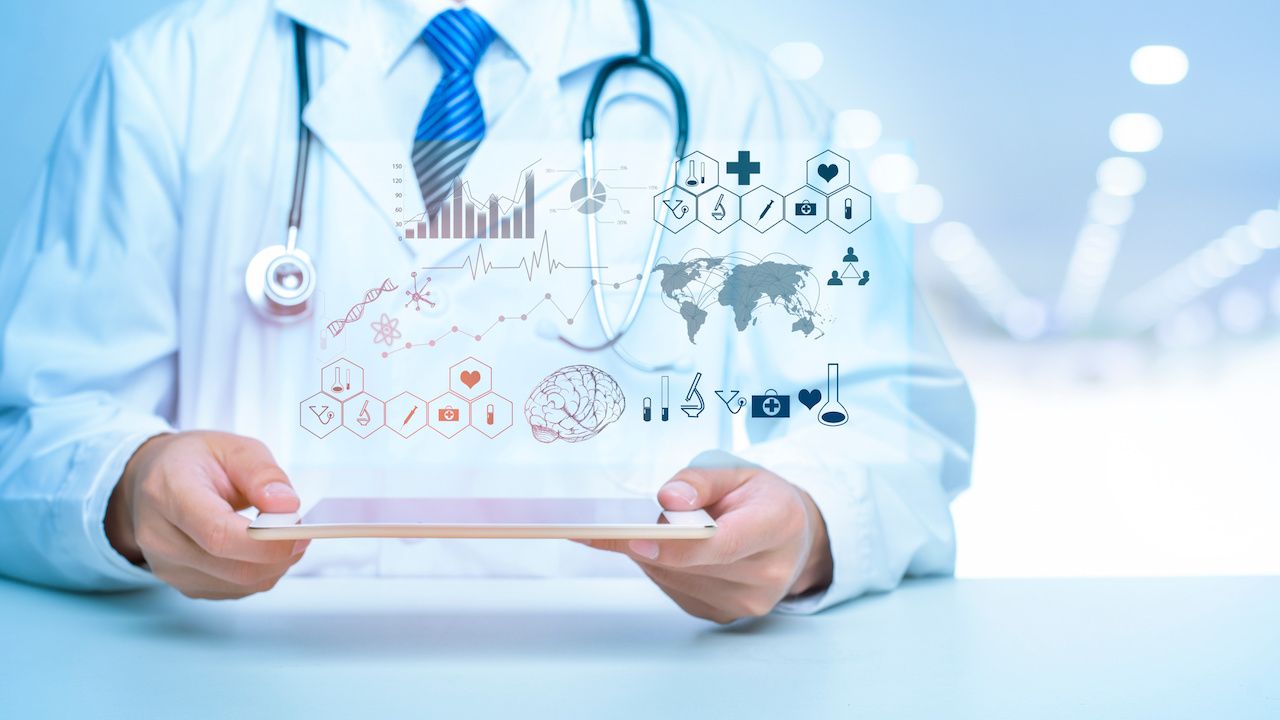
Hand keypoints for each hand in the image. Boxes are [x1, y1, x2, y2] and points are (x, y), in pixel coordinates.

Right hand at [105, 431, 306, 598]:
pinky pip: (235, 590)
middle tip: (301, 531)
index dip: (265, 540)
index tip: (298, 528)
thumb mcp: (233, 447)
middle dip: (279, 553)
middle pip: (232, 567)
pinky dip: (259, 573)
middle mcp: (159, 538)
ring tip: (281, 534)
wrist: (155, 479)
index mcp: (167, 493)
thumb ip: (262, 473)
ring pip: (239, 583)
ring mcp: (168, 567)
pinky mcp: (184, 585)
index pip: (218, 534)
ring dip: (274, 565)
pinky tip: (260, 548)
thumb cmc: (195, 461)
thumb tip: (287, 507)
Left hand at [583, 466, 832, 623]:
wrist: (794, 539)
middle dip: (652, 541)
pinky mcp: (726, 615)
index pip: (722, 543)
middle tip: (619, 521)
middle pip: (692, 563)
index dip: (677, 546)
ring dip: (653, 555)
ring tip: (651, 531)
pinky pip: (676, 591)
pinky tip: (667, 551)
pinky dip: (663, 569)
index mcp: (777, 526)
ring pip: (675, 579)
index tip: (635, 540)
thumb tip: (668, 501)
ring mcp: (747, 601)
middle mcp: (768, 572)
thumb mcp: (738, 472)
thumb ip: (700, 481)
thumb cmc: (762, 500)